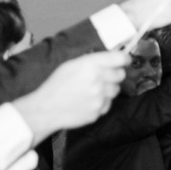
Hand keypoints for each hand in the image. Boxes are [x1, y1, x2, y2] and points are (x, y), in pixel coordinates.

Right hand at [13, 52, 128, 141]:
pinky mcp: (99, 111)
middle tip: (104, 77)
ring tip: (92, 90)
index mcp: (90, 65)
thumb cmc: (57, 84)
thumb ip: (93, 61)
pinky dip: (102, 102)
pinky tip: (89, 101)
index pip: (119, 59)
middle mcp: (98, 80)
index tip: (124, 60)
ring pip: (116, 90)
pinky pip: (108, 103)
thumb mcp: (71, 65)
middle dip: (114, 74)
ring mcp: (100, 97)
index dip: (124, 59)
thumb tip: (112, 58)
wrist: (46, 108)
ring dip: (108, 89)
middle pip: (121, 75)